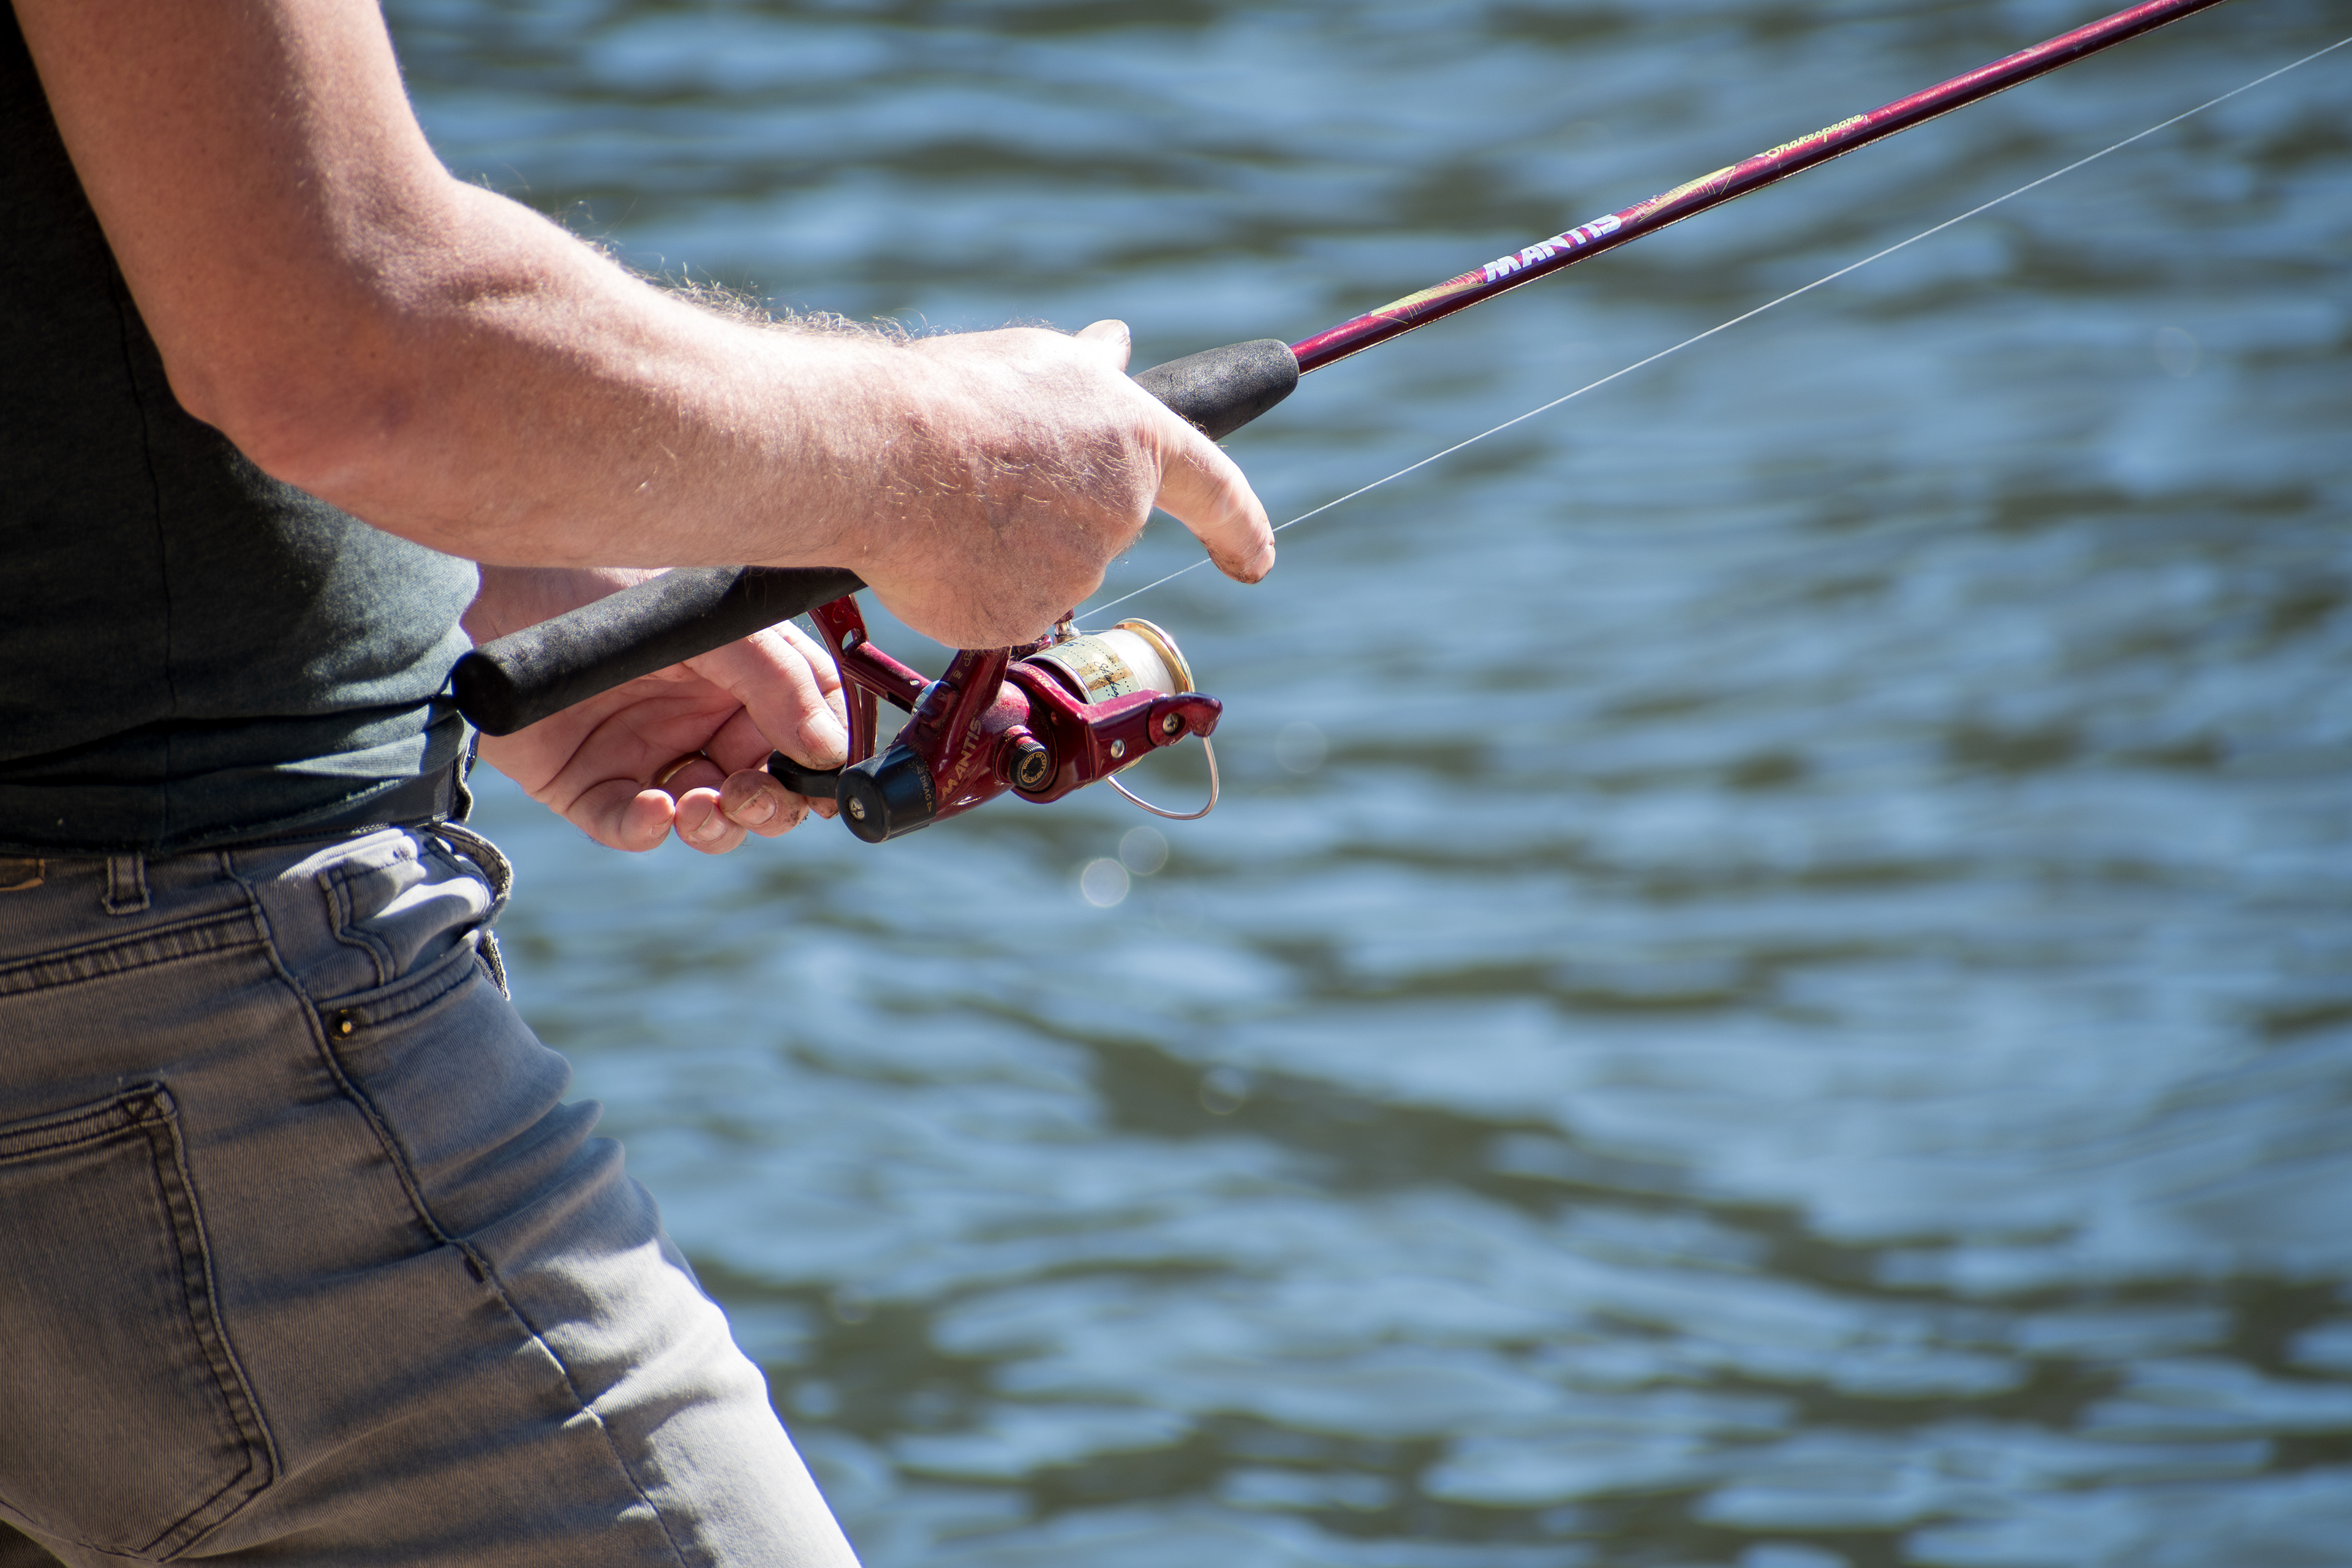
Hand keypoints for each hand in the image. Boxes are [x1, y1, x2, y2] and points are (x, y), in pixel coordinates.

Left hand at [467, 571, 848, 854]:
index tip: (830, 788)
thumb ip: (779, 680)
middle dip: (772, 804)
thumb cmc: (599, 581)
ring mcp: (648, 755)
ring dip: (719, 825)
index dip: (825, 763)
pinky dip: (649, 831)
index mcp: (744, 675)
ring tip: (703, 807)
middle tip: (749, 795)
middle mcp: (703, 718)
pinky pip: (632, 827)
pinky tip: (652, 811)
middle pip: (768, 787)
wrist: (489, 592)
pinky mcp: (590, 785)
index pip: (809, 728)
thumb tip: (831, 751)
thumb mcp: (706, 621)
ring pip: (710, 820)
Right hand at [836, 320, 1274, 649]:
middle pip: (1101, 528)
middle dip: (1053, 511)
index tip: (1255, 558)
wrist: (880, 457)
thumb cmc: (956, 398)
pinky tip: (936, 548)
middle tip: (986, 479)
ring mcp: (1075, 573)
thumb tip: (1117, 345)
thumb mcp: (1037, 362)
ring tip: (948, 504)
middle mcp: (1122, 514)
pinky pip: (1002, 608)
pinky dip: (971, 586)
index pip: (1215, 489)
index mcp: (1138, 443)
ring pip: (1047, 571)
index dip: (1241, 525)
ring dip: (1006, 547)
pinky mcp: (1023, 619)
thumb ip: (1090, 374)